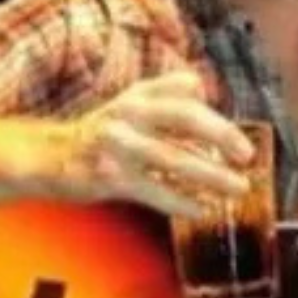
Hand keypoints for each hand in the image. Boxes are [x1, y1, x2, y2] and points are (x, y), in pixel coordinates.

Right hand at [51, 71, 255, 217]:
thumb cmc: (98, 131)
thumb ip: (165, 91)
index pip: (185, 96)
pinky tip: (202, 209)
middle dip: (221, 136)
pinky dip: (181, 201)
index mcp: (137, 97)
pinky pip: (155, 190)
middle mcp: (128, 115)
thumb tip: (202, 88)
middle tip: (247, 156)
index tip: (240, 141)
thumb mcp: (128, 101)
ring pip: (174, 158)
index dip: (216, 116)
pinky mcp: (110, 177)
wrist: (49, 157)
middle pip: (184, 118)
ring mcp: (118, 147)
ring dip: (210, 175)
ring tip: (236, 187)